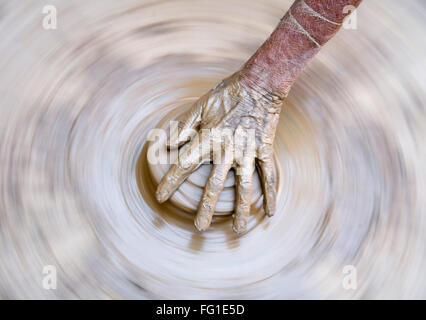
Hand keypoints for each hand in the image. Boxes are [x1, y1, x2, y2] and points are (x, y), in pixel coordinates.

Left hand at [155, 72, 284, 232]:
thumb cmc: (226, 94)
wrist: (258, 84)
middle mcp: (227, 150)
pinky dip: (270, 194)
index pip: (184, 165)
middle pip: (214, 185)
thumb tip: (167, 144)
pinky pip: (268, 175)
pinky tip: (270, 213)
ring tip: (236, 230)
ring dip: (240, 209)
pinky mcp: (264, 150)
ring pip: (244, 186)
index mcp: (208, 139)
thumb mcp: (200, 106)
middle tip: (199, 228)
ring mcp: (247, 152)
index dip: (170, 182)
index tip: (161, 197)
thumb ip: (183, 127)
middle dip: (205, 208)